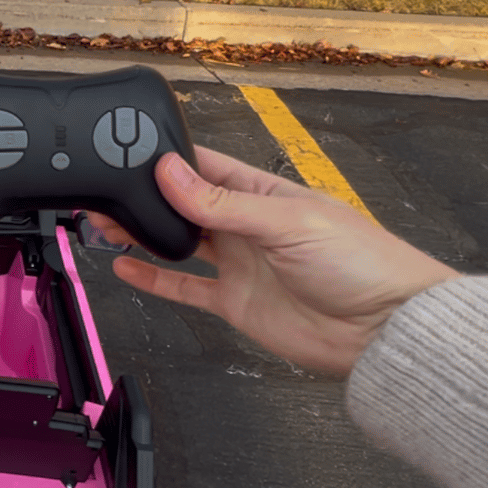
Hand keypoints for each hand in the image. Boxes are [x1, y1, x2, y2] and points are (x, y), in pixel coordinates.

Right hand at [88, 147, 458, 374]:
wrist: (383, 331)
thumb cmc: (360, 264)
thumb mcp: (287, 222)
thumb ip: (224, 202)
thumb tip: (171, 173)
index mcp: (264, 193)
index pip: (206, 167)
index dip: (170, 161)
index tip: (132, 155)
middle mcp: (247, 226)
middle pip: (184, 204)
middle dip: (146, 197)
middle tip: (107, 192)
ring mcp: (239, 264)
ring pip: (178, 242)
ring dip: (142, 233)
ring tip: (105, 224)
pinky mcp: (235, 302)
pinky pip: (185, 287)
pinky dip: (153, 278)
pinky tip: (127, 266)